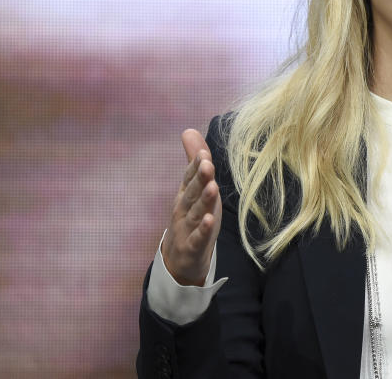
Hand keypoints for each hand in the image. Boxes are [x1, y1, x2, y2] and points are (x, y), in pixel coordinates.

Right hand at [160, 129, 222, 285]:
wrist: (178, 261)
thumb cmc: (190, 219)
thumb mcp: (194, 190)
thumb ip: (194, 162)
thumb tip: (188, 130)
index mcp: (186, 195)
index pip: (189, 178)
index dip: (196, 166)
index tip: (203, 153)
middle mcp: (183, 210)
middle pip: (192, 192)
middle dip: (199, 178)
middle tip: (207, 164)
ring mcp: (186, 229)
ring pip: (195, 213)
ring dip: (204, 200)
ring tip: (212, 187)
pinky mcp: (192, 248)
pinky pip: (198, 238)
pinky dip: (203, 229)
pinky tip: (209, 220)